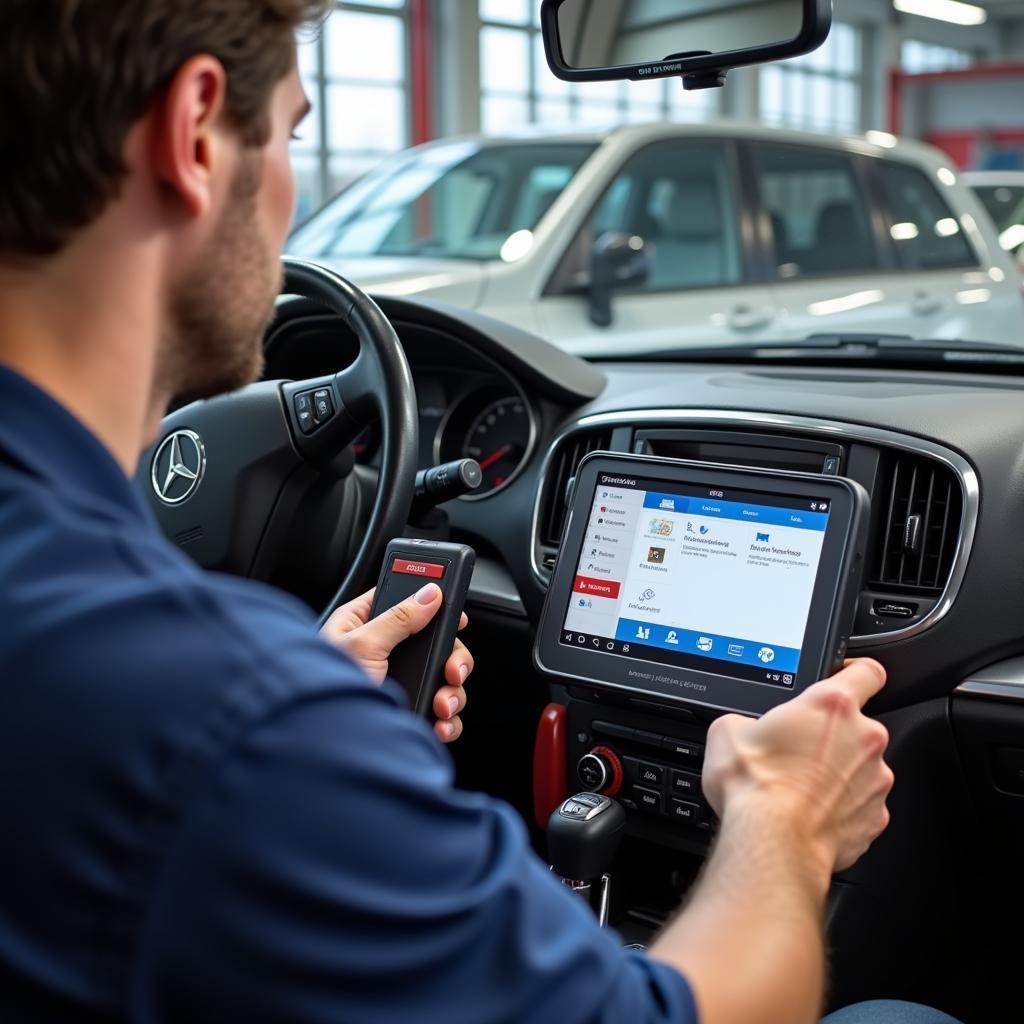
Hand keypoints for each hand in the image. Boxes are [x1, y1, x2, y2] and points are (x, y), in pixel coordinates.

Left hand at [320, 584, 473, 743]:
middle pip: (436, 642)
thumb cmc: (320, 692)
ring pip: (443, 678)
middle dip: (451, 658)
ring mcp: (397, 683)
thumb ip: (398, 618)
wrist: (317, 747)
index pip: (405, 602)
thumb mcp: (362, 645)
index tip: (454, 614)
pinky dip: (448, 719)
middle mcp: (384, 652)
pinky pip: (441, 712)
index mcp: (364, 625)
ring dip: (452, 692)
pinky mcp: (405, 710)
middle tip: (451, 669)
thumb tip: (429, 594)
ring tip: (442, 705)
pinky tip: (440, 724)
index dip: (433, 604)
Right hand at [702, 658, 893, 875]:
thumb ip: (746, 720)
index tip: (846, 679)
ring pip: (861, 768)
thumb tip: (744, 729)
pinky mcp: (875, 819)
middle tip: (798, 752)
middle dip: (832, 737)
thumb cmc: (754, 786)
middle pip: (858, 726)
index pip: (866, 671)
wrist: (771, 843)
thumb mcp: (726, 732)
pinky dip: (841, 809)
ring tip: (800, 790)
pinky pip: (861, 806)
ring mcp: (875, 781)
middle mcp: (863, 739)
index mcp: (832, 706)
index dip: (856, 672)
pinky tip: (811, 815)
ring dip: (838, 774)